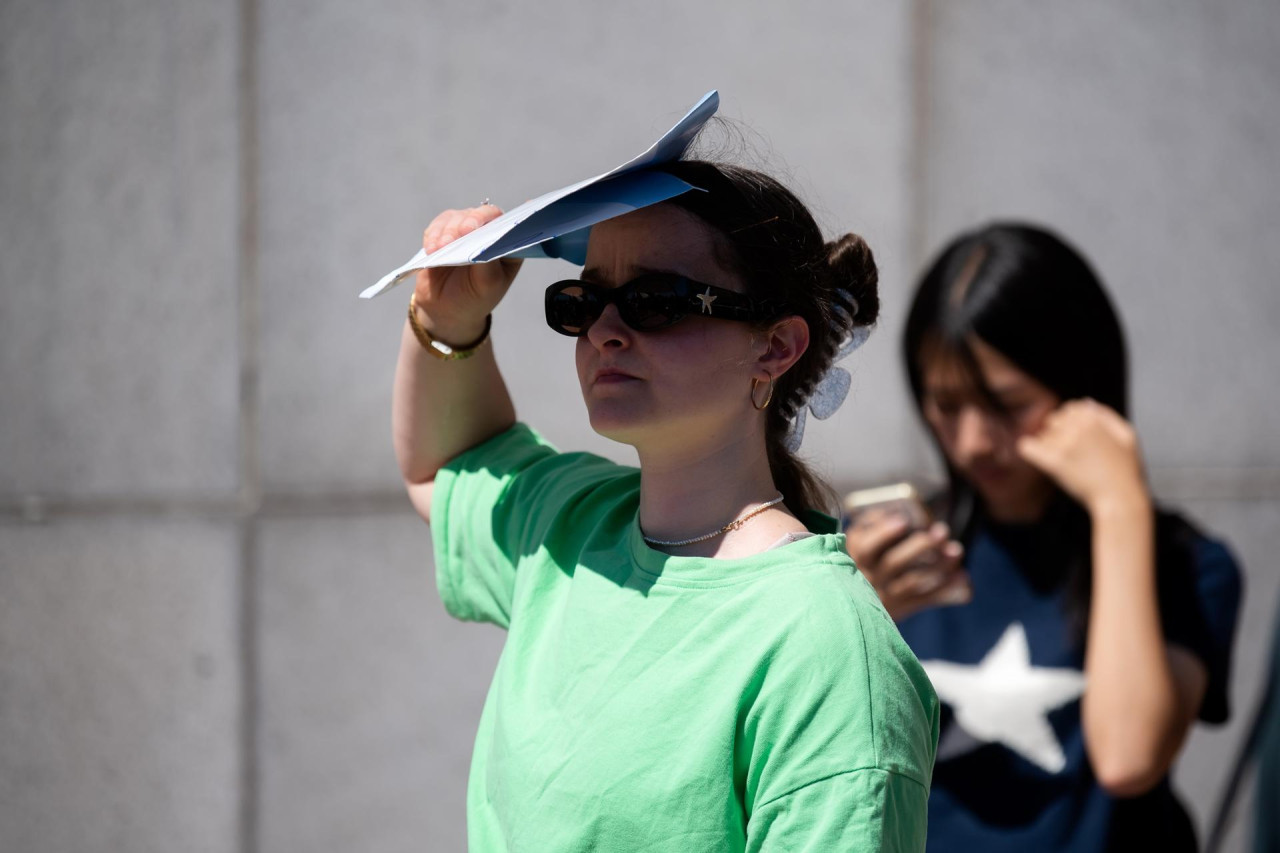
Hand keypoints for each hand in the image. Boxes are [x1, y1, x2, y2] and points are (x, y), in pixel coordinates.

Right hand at [413, 205, 522, 341]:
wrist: (447, 310)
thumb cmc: (475, 297)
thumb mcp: (488, 284)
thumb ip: (488, 261)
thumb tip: (483, 240)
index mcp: (507, 245)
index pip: (505, 223)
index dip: (494, 221)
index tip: (480, 227)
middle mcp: (488, 233)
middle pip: (480, 214)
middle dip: (469, 222)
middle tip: (462, 232)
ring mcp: (465, 230)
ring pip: (456, 217)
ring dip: (447, 231)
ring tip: (440, 248)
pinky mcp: (444, 233)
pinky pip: (438, 226)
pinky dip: (434, 235)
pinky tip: (431, 249)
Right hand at [844, 511, 970, 621]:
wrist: (856, 598)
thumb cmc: (869, 552)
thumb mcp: (864, 536)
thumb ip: (879, 524)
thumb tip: (906, 513)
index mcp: (857, 553)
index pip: (866, 546)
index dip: (883, 534)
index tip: (904, 521)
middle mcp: (868, 576)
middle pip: (892, 563)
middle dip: (919, 546)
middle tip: (942, 530)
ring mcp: (883, 595)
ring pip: (912, 583)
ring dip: (938, 566)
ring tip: (956, 550)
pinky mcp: (899, 609)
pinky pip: (925, 600)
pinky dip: (947, 590)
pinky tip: (964, 579)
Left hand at [1016, 399, 1148, 515]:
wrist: (1121, 499)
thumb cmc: (1126, 471)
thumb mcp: (1128, 436)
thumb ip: (1107, 416)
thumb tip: (1087, 402)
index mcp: (1094, 418)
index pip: (1069, 408)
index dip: (1071, 422)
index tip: (1075, 436)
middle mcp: (1078, 427)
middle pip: (1054, 421)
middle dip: (1059, 433)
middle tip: (1070, 451)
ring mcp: (1064, 444)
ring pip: (1043, 435)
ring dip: (1049, 446)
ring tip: (1065, 461)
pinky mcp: (1054, 462)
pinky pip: (1027, 447)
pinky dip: (1028, 450)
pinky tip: (1035, 456)